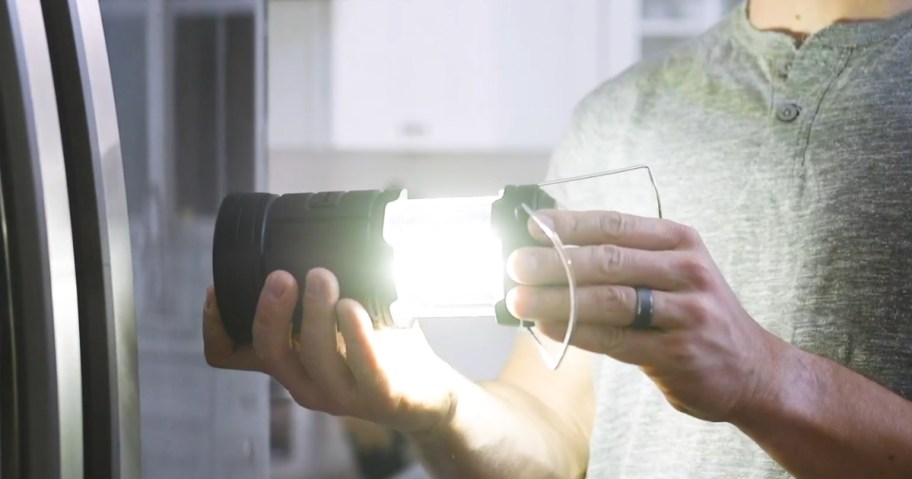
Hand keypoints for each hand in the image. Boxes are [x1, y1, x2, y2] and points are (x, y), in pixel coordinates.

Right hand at [202, 268, 463, 433]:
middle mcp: (306, 382)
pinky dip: (356, 334)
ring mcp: (341, 395)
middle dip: (270, 312)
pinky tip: (353, 307)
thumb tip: (308, 234)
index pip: (230, 356)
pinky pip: (365, 368)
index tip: (217, 288)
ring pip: (314, 358)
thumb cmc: (380, 352)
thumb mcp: (338, 323)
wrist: (428, 396)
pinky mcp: (380, 396)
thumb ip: (318, 296)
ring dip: (315, 313)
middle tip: (282, 275)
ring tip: (322, 276)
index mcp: (290, 362)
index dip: (214, 326)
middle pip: (270, 353)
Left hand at [506, 210, 784, 421]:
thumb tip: (551, 250)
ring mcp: (687, 312)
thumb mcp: (673, 273)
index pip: (615, 225)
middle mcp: (687, 270)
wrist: (753, 370)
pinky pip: (617, 339)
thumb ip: (624, 261)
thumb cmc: (695, 315)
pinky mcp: (679, 353)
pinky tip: (548, 326)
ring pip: (610, 299)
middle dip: (555, 262)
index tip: (531, 226)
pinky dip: (578, 332)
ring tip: (519, 299)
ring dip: (558, 298)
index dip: (569, 224)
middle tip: (515, 265)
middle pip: (609, 260)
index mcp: (680, 241)